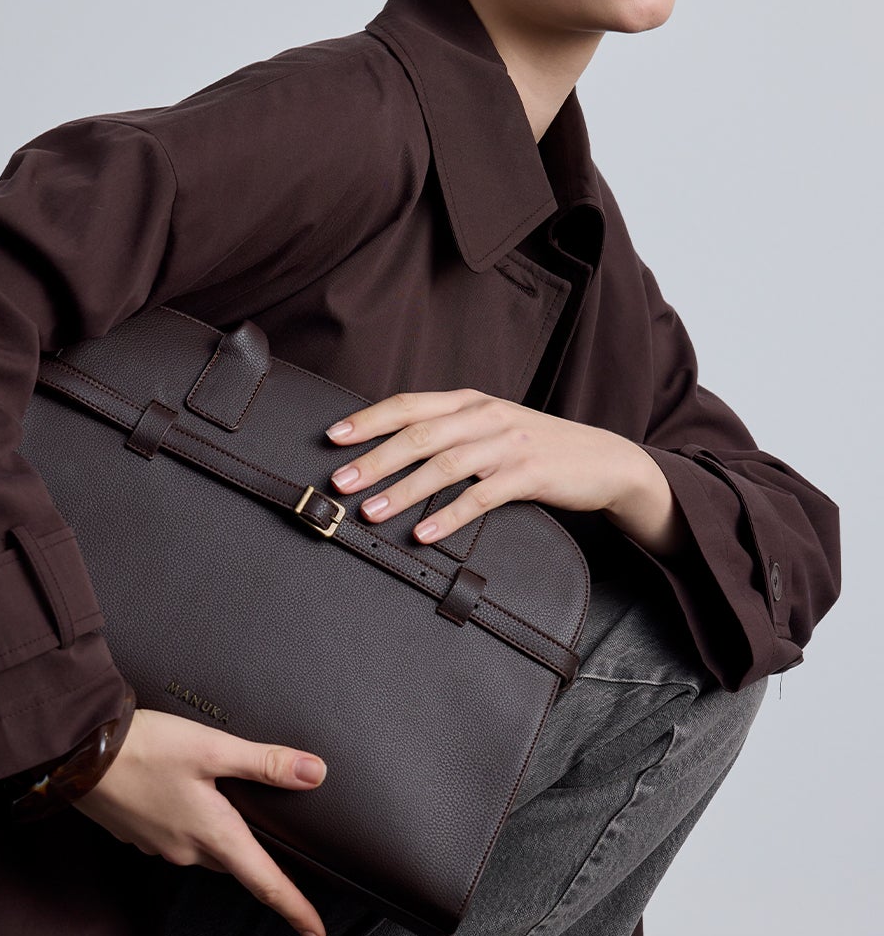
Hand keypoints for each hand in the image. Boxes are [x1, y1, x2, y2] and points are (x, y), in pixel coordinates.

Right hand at [70, 707, 329, 935]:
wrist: (75, 753)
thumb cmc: (144, 748)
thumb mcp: (212, 748)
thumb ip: (264, 763)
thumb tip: (314, 773)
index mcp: (214, 834)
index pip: (266, 884)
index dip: (297, 911)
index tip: (317, 935)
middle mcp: (187, 850)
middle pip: (236, 866)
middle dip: (258, 867)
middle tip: (285, 863)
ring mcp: (159, 845)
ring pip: (205, 851)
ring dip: (222, 840)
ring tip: (232, 816)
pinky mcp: (138, 833)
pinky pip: (176, 838)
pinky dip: (190, 826)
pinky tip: (187, 799)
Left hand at [323, 390, 660, 543]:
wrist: (604, 459)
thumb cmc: (536, 446)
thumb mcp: (490, 427)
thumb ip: (449, 430)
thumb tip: (391, 448)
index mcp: (469, 401)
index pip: (409, 405)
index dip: (368, 420)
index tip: (332, 437)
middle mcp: (485, 416)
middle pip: (418, 435)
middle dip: (373, 459)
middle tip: (340, 482)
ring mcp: (508, 444)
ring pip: (444, 464)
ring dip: (402, 490)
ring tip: (370, 512)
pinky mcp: (528, 474)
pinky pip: (480, 496)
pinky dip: (448, 516)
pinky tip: (424, 533)